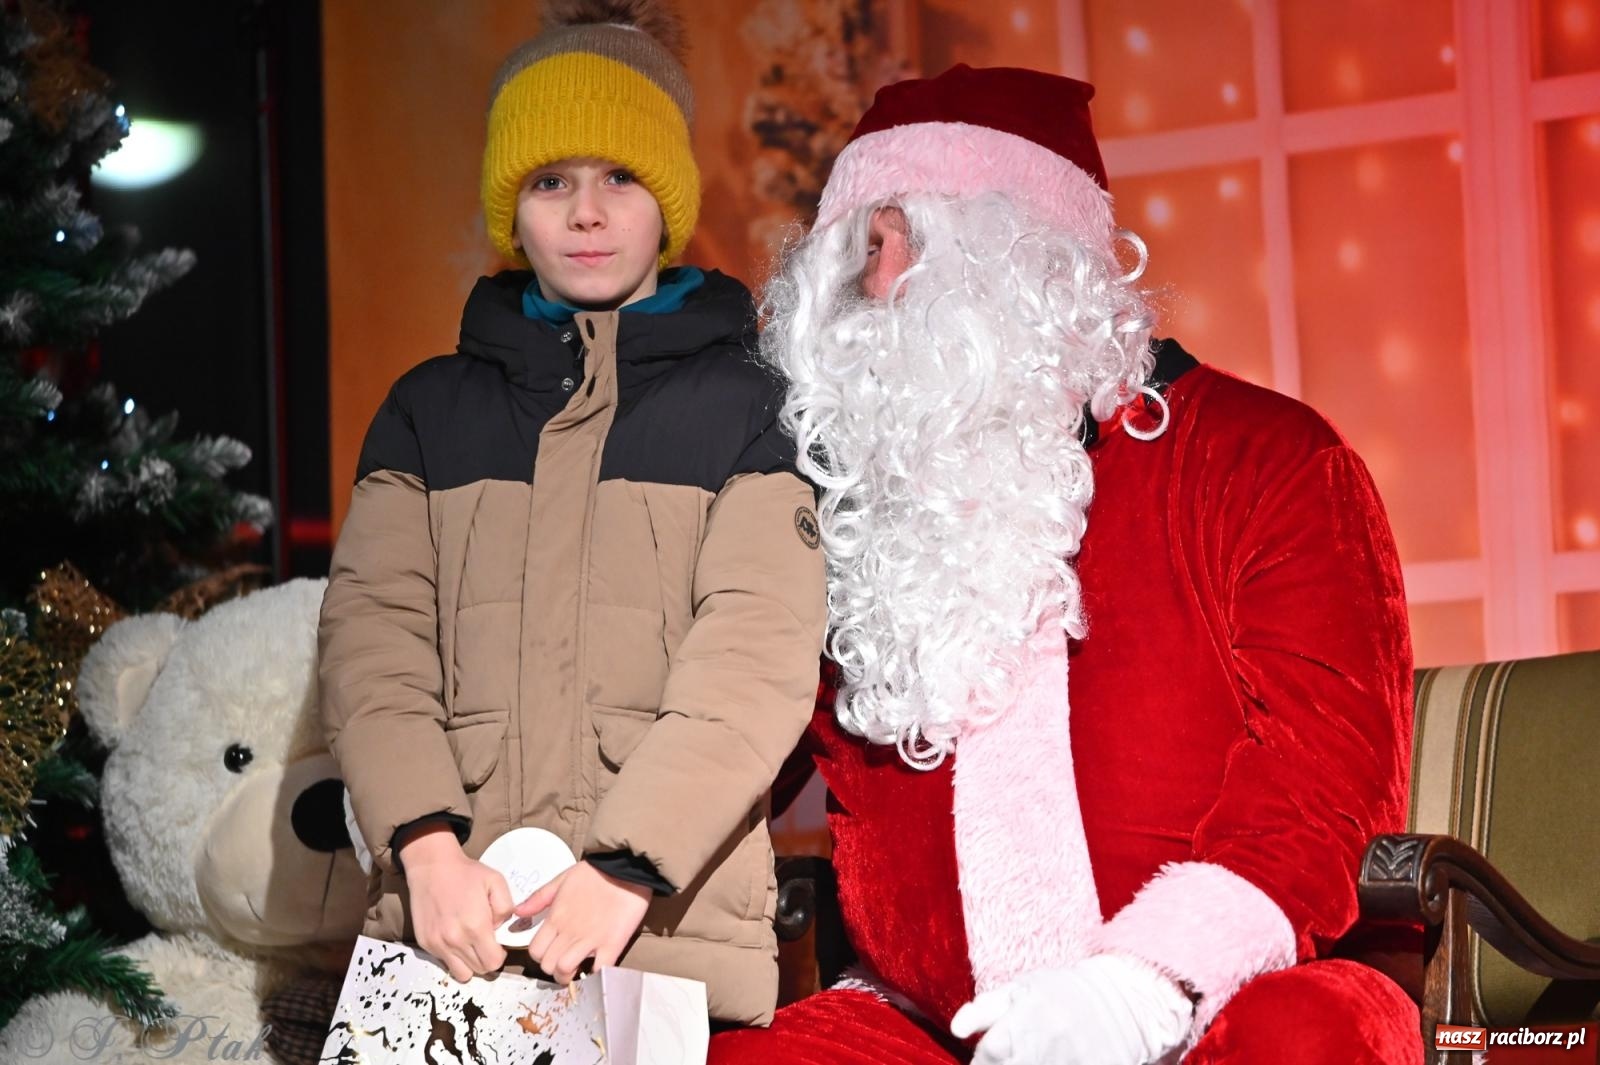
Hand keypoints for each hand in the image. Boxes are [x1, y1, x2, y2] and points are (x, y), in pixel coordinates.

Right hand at [399, 825, 513, 981]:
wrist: (431, 867)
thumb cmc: (466, 873)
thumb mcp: (497, 882)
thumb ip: (506, 908)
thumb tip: (500, 929)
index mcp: (476, 926)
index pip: (493, 962)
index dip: (500, 955)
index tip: (498, 944)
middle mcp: (455, 940)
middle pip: (480, 970)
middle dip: (487, 959)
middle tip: (485, 942)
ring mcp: (438, 944)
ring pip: (462, 973)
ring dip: (470, 963)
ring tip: (471, 945)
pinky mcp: (425, 943)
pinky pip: (444, 963)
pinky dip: (453, 957)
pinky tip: (455, 939)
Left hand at [517, 861, 651, 982]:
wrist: (625, 868)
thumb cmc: (594, 873)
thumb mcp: (561, 879)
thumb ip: (539, 898)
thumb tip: (518, 913)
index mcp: (556, 918)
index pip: (536, 951)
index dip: (541, 957)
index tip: (551, 953)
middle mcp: (569, 932)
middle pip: (548, 965)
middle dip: (553, 969)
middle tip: (564, 963)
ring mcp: (590, 940)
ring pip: (566, 970)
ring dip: (570, 975)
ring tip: (577, 969)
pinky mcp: (612, 944)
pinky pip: (598, 970)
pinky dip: (595, 975)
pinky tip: (596, 969)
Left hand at [950, 953, 1192, 1064]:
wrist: (1126, 998)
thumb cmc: (1065, 992)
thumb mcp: (1022, 988)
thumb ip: (985, 1010)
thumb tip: (955, 1030)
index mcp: (1024, 1024)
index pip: (987, 1059)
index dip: (980, 1064)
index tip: (983, 1061)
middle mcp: (1046, 1049)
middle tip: (1007, 1059)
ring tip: (1028, 1058)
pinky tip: (1052, 1062)